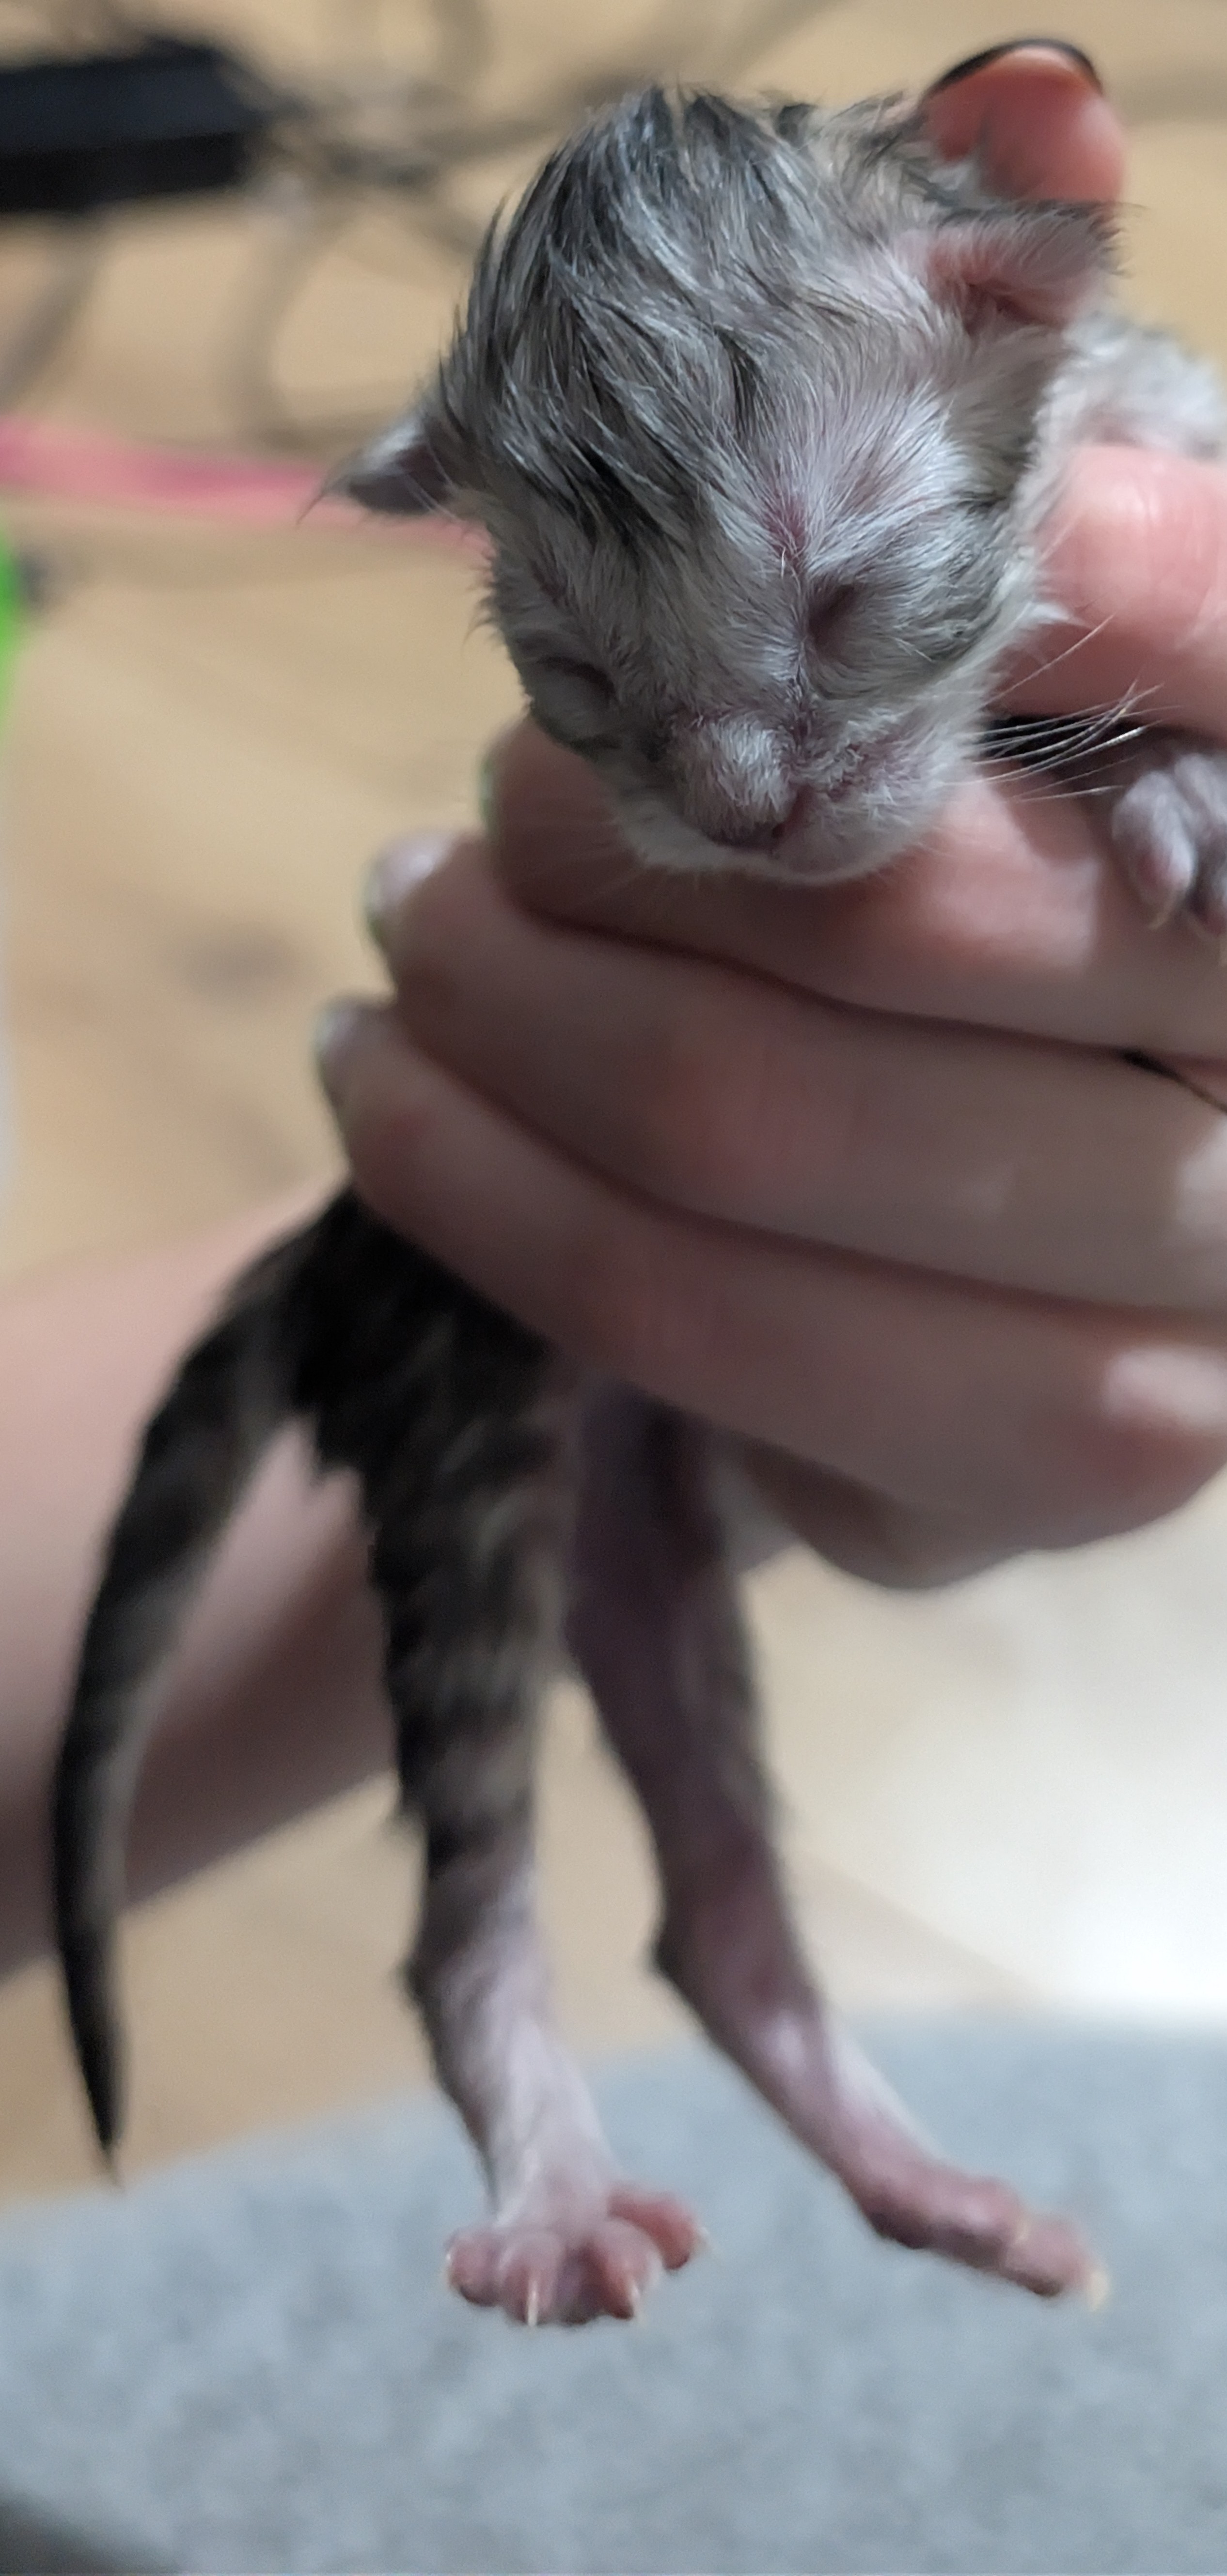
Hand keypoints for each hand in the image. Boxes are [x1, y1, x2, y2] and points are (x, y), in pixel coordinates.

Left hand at [316, 45, 1226, 1587]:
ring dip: (502, 1010)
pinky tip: (404, 1111)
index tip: (767, 553)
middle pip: (903, 900)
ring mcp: (1193, 1318)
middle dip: (620, 831)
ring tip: (405, 945)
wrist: (989, 1255)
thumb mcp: (1027, 689)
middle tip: (487, 807)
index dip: (1043, 566)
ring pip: (754, 1121)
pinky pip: (695, 1328)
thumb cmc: (992, 919)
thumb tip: (1023, 108)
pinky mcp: (1035, 1475)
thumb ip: (1035, 418)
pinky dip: (492, 1200)